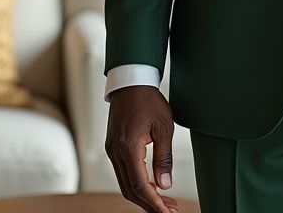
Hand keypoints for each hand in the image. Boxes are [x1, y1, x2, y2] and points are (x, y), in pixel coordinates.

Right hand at [105, 85, 181, 212]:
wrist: (130, 82)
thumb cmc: (148, 100)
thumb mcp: (164, 126)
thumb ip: (164, 158)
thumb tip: (165, 185)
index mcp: (129, 148)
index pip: (140, 185)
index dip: (154, 203)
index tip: (167, 212)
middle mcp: (116, 153)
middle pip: (131, 190)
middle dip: (150, 204)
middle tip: (169, 211)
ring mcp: (112, 151)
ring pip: (126, 184)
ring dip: (144, 196)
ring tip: (164, 203)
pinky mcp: (113, 148)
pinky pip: (123, 173)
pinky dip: (136, 184)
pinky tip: (151, 186)